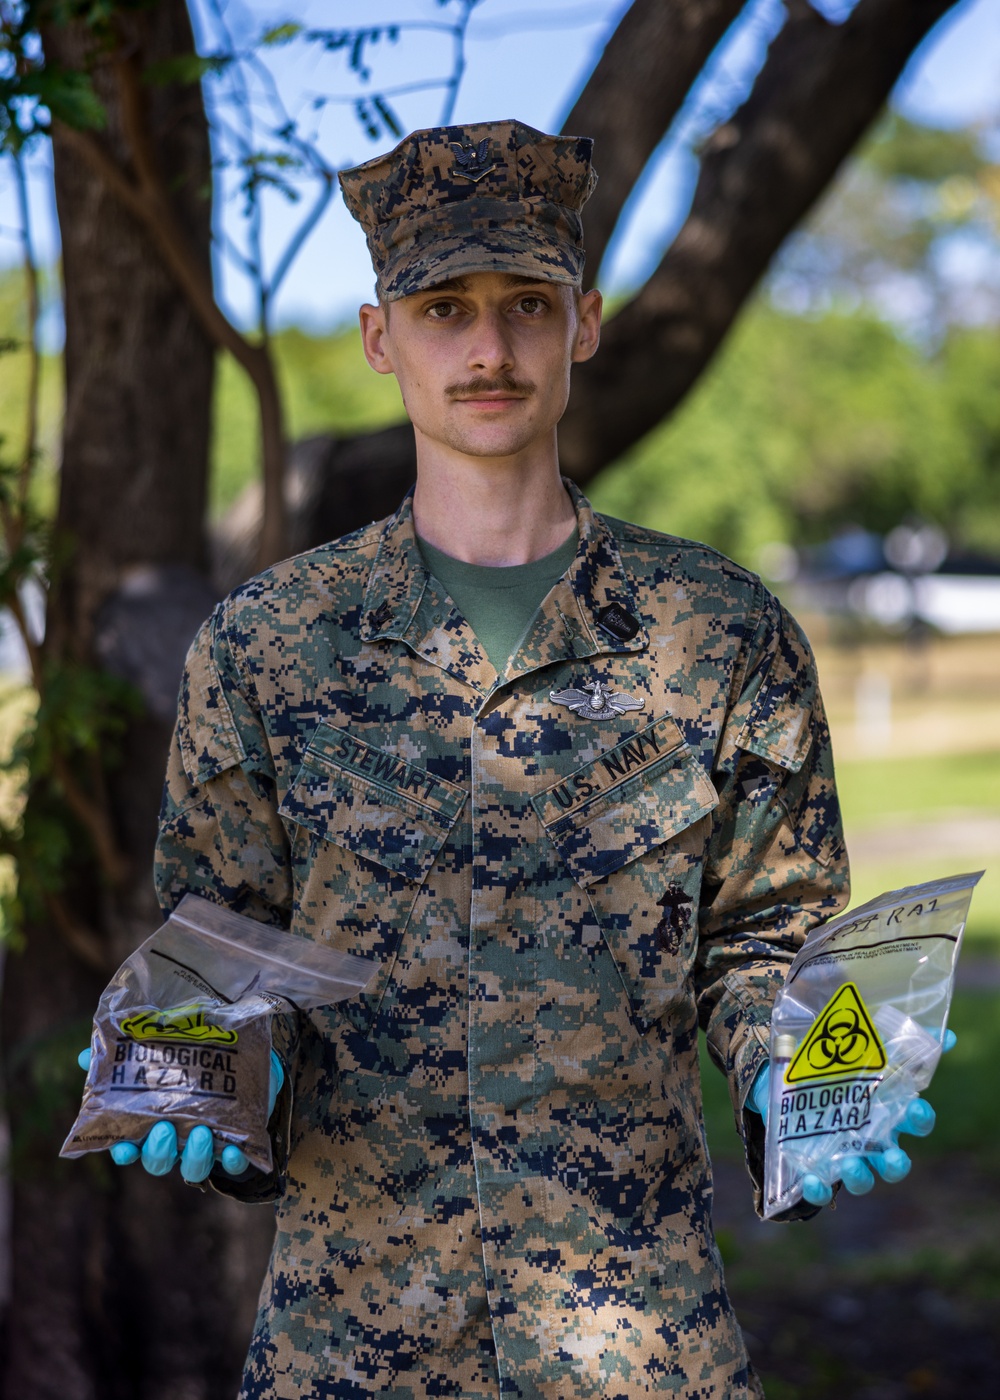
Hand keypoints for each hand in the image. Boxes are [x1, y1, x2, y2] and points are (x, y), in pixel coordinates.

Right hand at [77, 1047, 284, 1182]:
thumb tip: (83, 1056)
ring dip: (195, 1156)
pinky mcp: (238, 1143)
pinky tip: (235, 1150)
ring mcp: (206, 1144)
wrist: (243, 1059)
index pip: (131, 1147)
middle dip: (159, 1150)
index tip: (123, 1146)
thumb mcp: (163, 1047)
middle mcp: (177, 1139)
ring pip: (193, 1167)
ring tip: (202, 1133)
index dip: (125, 1151)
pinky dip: (233, 1161)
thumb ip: (129, 1051)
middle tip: (164, 1129)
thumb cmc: (194, 1058)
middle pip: (158, 1160)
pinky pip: (234, 1165)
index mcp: (153, 1122)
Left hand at [747, 1028, 954, 1206]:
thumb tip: (949, 1036)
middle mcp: (871, 1140)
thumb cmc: (837, 1066)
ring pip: (862, 1178)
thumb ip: (898, 1040)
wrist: (790, 1077)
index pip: (916, 1121)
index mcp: (888, 1111)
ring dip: (859, 1177)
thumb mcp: (861, 1047)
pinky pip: (822, 1187)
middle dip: (897, 1163)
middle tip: (895, 1157)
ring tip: (850, 1165)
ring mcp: (845, 1154)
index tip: (915, 1107)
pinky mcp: (815, 1163)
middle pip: (894, 1162)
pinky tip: (811, 1180)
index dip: (919, 1117)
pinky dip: (818, 1189)